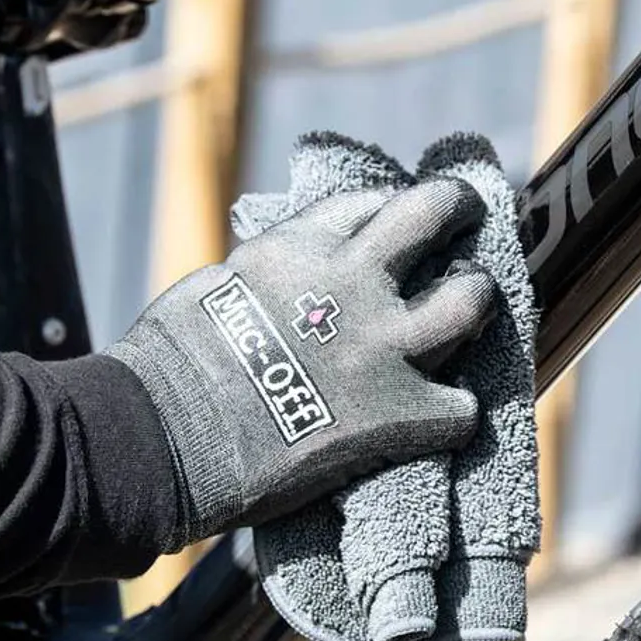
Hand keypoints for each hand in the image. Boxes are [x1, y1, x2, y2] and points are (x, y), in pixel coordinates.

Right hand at [107, 179, 497, 544]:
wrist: (162, 437)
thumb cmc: (168, 371)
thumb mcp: (217, 291)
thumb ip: (269, 281)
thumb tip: (280, 288)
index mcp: (300, 247)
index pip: (373, 203)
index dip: (395, 211)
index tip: (404, 222)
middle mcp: (353, 281)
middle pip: (436, 214)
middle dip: (459, 211)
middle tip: (469, 223)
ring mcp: (383, 345)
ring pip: (471, 302)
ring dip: (478, 305)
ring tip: (474, 315)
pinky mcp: (400, 412)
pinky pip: (462, 408)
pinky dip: (454, 415)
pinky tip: (440, 419)